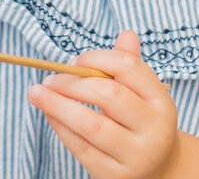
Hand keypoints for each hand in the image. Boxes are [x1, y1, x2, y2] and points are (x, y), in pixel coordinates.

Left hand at [27, 31, 179, 178]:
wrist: (158, 170)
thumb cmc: (142, 122)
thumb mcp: (145, 95)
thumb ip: (131, 66)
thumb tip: (126, 34)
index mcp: (161, 101)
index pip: (129, 68)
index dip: (98, 58)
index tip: (75, 60)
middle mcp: (154, 128)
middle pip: (109, 95)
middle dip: (73, 83)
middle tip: (51, 78)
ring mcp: (135, 155)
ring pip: (91, 125)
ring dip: (58, 105)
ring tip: (37, 92)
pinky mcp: (114, 175)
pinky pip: (81, 148)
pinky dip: (60, 127)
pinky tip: (48, 114)